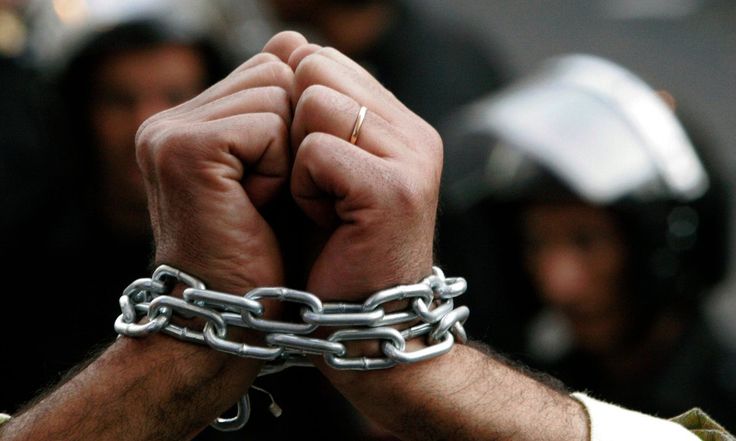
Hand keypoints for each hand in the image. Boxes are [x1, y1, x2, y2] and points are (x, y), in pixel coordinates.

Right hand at [135, 32, 307, 291]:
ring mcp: (169, 132)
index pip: (272, 67)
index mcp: (191, 120)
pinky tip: (257, 204)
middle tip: (271, 195)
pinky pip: (269, 123)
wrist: (237, 319)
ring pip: (278, 90)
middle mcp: (171, 120)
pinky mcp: (183, 149)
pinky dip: (281, 168)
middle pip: (277, 70)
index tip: (280, 182)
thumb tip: (296, 38)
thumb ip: (284, 101)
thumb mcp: (283, 168)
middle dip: (295, 133)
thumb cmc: (268, 252)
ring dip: (291, 152)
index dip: (297, 123)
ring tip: (262, 201)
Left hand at [288, 45, 443, 299]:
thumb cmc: (327, 249)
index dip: (292, 111)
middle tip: (313, 187)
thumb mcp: (317, 165)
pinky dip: (303, 189)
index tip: (307, 168)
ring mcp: (413, 158)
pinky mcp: (395, 189)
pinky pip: (315, 149)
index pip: (322, 60)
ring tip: (321, 205)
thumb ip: (308, 101)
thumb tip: (287, 40)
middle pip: (314, 69)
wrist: (355, 325)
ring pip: (312, 101)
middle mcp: (416, 133)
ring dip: (296, 160)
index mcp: (401, 123)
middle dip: (292, 129)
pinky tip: (325, 221)